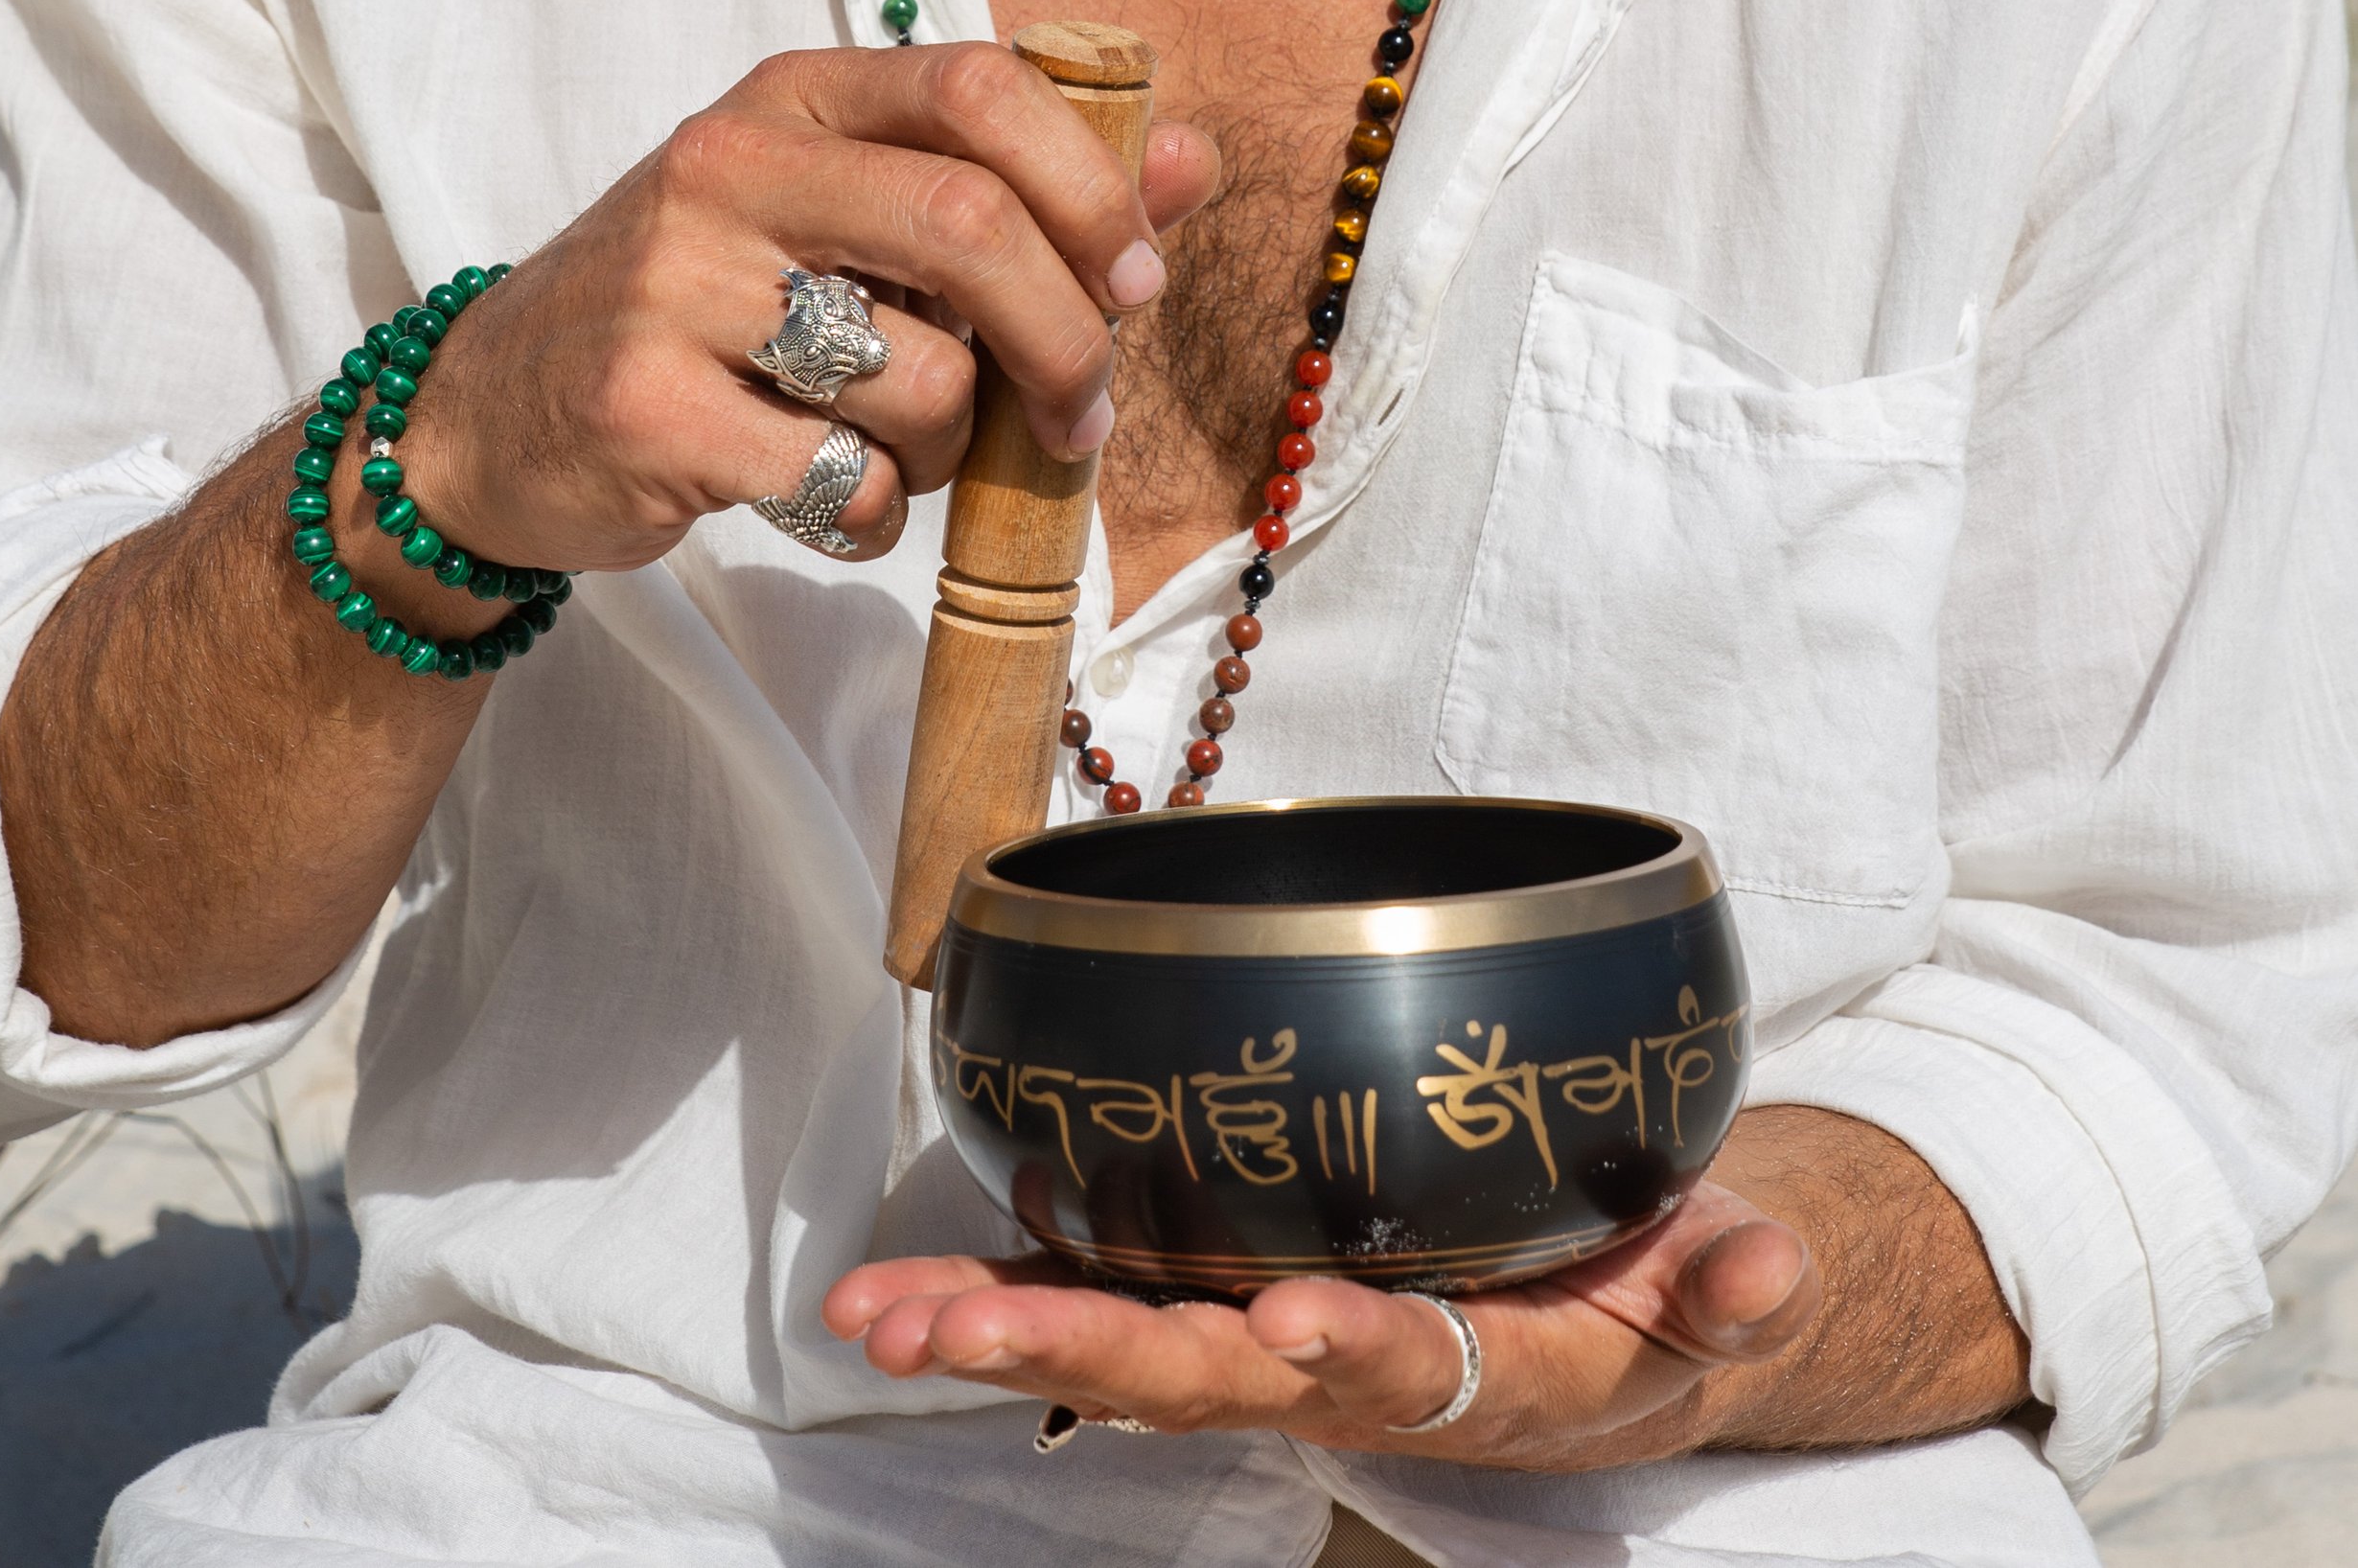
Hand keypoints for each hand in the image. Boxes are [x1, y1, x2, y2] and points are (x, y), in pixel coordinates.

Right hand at [365, 44, 1217, 594]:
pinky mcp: (645, 409)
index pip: (978, 85)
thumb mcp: (845, 217)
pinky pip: (842, 479)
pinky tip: (832, 494)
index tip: (1137, 276)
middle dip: (1066, 336)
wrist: (488, 416)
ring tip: (904, 449)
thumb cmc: (707, 307)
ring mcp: (675, 287)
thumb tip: (1193, 158)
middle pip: (966, 225)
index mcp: (795, 99)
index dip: (1089, 183)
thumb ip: (1022, 187)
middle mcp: (727, 167)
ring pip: (916, 376)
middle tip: (1085, 414)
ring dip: (956, 448)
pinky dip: (878, 514)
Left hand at [823, 1181, 1816, 1467]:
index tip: (1287, 1322)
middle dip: (1084, 1359)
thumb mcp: (1719, 1288)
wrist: (1604, 1323)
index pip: (1404, 1370)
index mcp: (1477, 1377)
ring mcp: (1269, 1348)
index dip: (1346, 1351)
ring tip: (878, 1323)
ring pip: (1125, 1354)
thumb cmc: (1654, 1293)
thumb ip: (1735, 1279)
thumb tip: (1769, 1263)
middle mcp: (1349, 1379)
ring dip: (999, 1336)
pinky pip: (1098, 1304)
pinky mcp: (1220, 1303)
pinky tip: (882, 1302)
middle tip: (959, 1333)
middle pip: (1210, 1383)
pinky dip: (992, 1297)